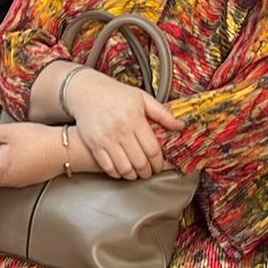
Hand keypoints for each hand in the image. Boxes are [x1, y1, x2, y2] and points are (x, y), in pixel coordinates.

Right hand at [56, 68, 180, 179]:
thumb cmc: (117, 94)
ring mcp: (106, 139)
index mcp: (135, 119)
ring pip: (124, 168)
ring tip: (137, 173)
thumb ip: (162, 113)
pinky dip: (117, 173)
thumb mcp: (142, 98)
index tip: (159, 165)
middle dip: (147, 171)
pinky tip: (122, 170)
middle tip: (150, 172)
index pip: (152, 149)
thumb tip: (180, 126)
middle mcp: (120, 130)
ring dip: (133, 175)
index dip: (159, 162)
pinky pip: (108, 167)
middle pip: (140, 161)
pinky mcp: (94, 145)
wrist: (87, 92)